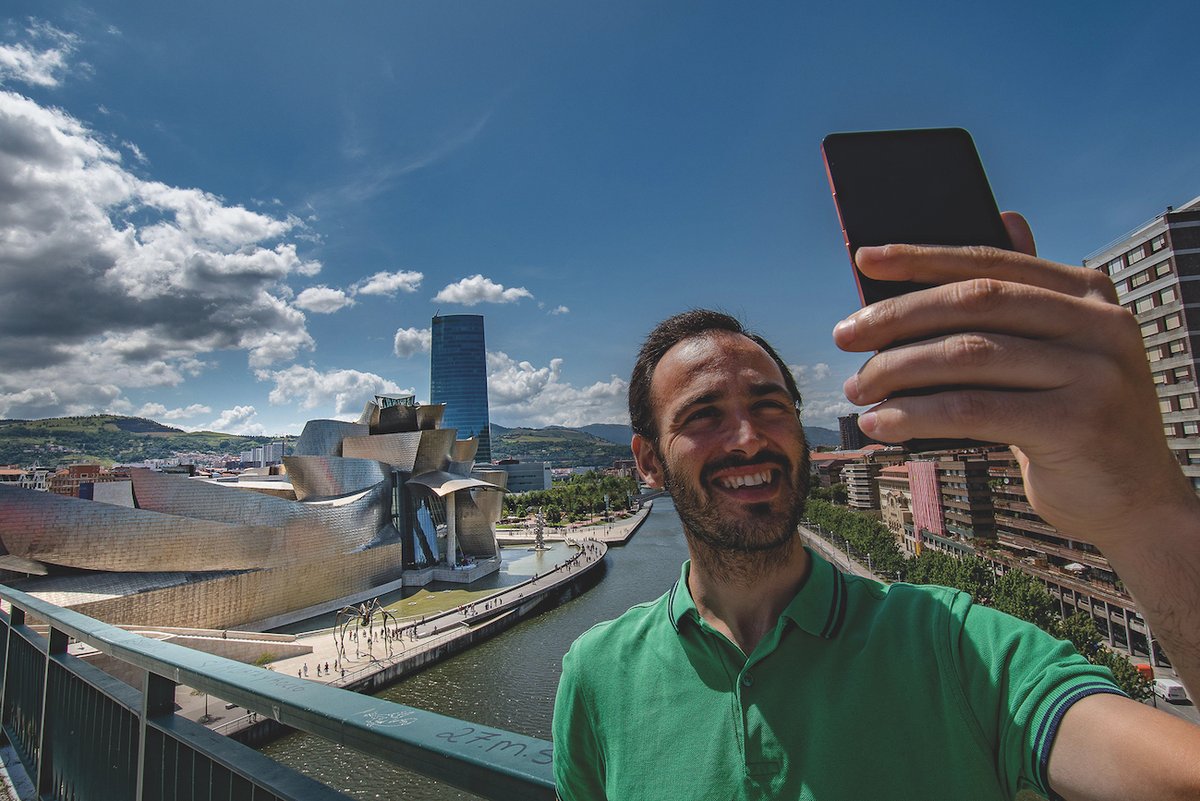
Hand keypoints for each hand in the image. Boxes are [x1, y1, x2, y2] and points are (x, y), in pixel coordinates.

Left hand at [832, 212, 1192, 546]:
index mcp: (1089, 292)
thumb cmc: (1073, 420)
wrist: (1135, 500)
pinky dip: (917, 415)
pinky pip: (975, 409)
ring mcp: (1096, 371)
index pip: (991, 263)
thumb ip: (1028, 297)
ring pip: (969, 355)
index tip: (864, 260)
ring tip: (857, 390)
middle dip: (897, 319)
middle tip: (844, 337)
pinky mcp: (1079, 422)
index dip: (923, 258)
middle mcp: (1100, 322)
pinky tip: (882, 425)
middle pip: (975, 303)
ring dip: (897, 371)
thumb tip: (1004, 215)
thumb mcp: (1055, 352)